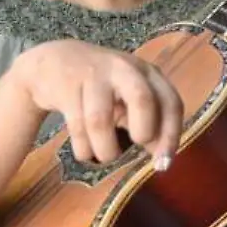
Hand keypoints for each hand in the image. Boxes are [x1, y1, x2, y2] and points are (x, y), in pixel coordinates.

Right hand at [6, 39, 184, 167]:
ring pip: (100, 121)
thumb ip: (149, 123)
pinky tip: (85, 149)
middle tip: (133, 144)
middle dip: (142, 132)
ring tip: (105, 155)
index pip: (170, 102)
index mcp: (148, 74)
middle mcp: (125, 69)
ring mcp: (94, 74)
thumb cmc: (102, 88)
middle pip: (142, 100)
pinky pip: (77, 126)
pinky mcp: (67, 85)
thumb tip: (160, 157)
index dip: (171, 136)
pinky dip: (83, 148)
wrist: (55, 61)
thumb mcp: (130, 99)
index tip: (163, 164)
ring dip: (105, 150)